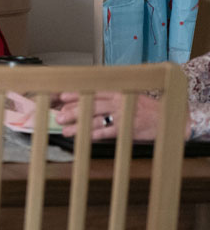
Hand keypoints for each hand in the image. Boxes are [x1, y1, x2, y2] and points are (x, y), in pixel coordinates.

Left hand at [55, 91, 189, 140]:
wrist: (170, 120)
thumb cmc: (147, 109)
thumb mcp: (129, 96)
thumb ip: (110, 97)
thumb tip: (87, 100)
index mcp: (118, 92)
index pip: (92, 91)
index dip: (76, 94)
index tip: (60, 98)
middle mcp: (119, 102)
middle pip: (91, 105)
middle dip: (73, 111)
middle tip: (59, 116)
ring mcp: (124, 115)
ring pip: (97, 119)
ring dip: (80, 126)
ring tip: (66, 130)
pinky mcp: (129, 129)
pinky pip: (109, 132)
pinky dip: (96, 134)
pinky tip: (85, 138)